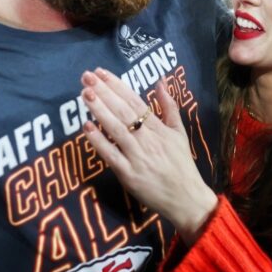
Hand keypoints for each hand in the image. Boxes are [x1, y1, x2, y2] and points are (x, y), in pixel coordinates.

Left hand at [80, 68, 217, 243]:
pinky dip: (98, 141)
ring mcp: (137, 156)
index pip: (134, 102)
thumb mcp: (179, 132)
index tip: (101, 72)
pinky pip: (111, 155)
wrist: (186, 199)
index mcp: (159, 128)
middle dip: (104, 92)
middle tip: (87, 77)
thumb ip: (169, 107)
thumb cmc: (181, 164)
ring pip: (116, 129)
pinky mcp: (128, 174)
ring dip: (99, 110)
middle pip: (123, 111)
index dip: (117, 86)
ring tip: (85, 94)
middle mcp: (147, 139)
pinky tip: (86, 127)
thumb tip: (161, 81)